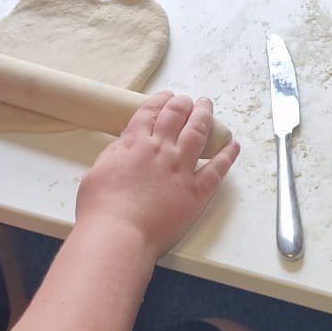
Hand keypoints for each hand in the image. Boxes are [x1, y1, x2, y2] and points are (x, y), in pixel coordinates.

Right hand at [76, 92, 239, 258]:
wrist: (118, 234)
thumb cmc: (101, 209)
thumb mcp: (98, 170)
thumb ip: (116, 153)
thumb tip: (126, 144)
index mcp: (135, 143)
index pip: (151, 111)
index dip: (161, 100)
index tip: (167, 96)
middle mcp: (161, 150)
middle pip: (177, 115)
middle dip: (184, 104)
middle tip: (189, 100)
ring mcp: (181, 170)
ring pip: (198, 133)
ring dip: (205, 116)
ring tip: (207, 106)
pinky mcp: (196, 193)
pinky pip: (217, 169)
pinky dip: (227, 156)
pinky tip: (233, 146)